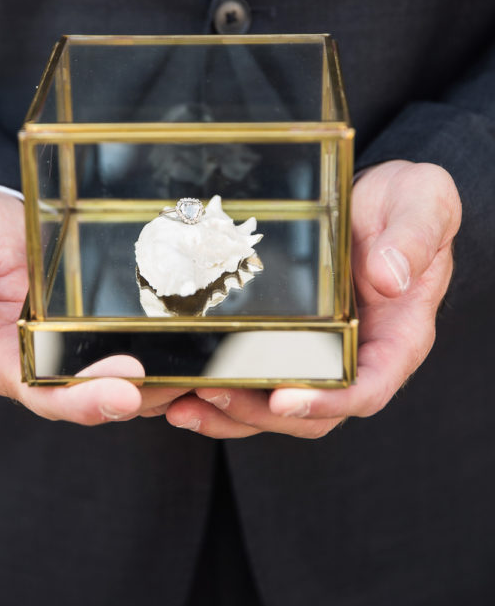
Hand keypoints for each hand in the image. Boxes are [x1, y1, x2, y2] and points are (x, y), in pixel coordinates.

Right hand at [0, 189, 184, 423]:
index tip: (121, 391)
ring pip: (123, 385)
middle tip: (176, 387)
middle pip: (92, 399)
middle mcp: (43, 363)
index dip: (81, 400)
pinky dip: (168, 361)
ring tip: (203, 375)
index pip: (42, 393)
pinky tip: (202, 353)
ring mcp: (75, 351)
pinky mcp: (101, 331)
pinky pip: (138, 354)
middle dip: (135, 398)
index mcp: (4, 357)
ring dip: (161, 387)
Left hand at [163, 160, 461, 437]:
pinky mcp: (289, 336)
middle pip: (312, 411)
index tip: (285, 401)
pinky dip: (221, 386)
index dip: (327, 402)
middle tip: (211, 394)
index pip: (367, 388)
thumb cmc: (409, 202)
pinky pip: (257, 375)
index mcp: (397, 337)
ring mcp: (320, 350)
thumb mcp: (424, 203)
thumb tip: (389, 278)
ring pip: (277, 404)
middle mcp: (358, 355)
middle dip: (259, 412)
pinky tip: (181, 384)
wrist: (379, 193)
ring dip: (230, 412)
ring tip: (181, 405)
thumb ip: (414, 238)